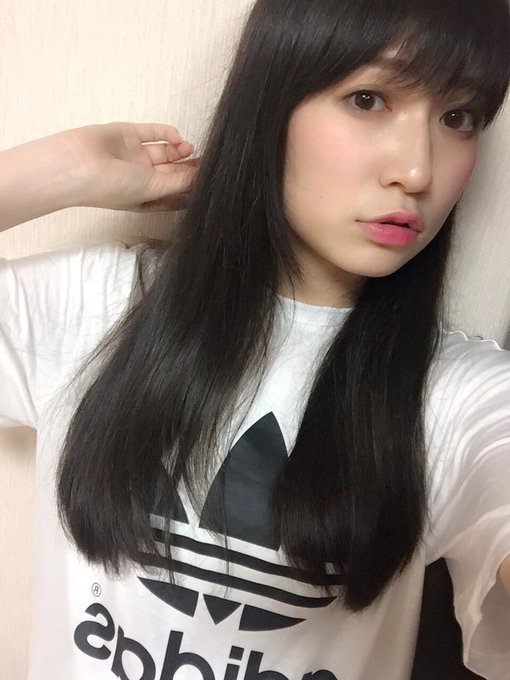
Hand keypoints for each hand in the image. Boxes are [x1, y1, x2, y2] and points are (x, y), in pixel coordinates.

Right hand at [61, 122, 199, 211]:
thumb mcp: (153, 188)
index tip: (210, 182)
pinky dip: (167, 133)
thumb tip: (203, 177)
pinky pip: (153, 132)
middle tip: (209, 161)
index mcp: (148, 197)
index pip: (176, 194)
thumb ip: (180, 181)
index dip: (192, 188)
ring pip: (166, 152)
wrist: (78, 165)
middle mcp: (143, 177)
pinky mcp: (130, 134)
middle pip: (174, 172)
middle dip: (191, 167)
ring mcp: (136, 155)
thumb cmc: (114, 187)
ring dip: (180, 150)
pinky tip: (177, 137)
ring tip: (190, 148)